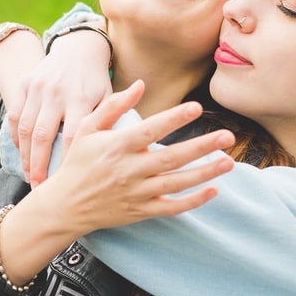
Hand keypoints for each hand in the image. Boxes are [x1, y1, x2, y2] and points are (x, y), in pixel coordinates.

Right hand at [12, 32, 112, 186]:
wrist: (77, 49)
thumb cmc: (95, 80)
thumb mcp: (108, 95)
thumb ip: (113, 120)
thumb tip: (134, 142)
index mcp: (79, 98)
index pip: (71, 136)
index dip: (67, 162)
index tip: (68, 184)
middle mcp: (55, 93)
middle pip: (43, 136)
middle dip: (39, 165)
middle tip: (40, 189)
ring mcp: (37, 89)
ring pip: (25, 128)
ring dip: (25, 156)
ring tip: (30, 178)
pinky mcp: (24, 86)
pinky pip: (15, 116)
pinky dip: (16, 138)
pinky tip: (22, 156)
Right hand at [43, 81, 235, 233]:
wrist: (66, 205)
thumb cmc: (79, 162)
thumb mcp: (87, 128)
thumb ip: (114, 105)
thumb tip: (140, 84)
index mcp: (117, 146)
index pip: (150, 131)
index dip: (174, 119)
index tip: (196, 107)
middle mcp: (129, 170)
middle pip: (171, 158)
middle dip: (202, 147)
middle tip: (228, 136)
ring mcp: (137, 193)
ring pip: (177, 184)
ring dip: (205, 173)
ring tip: (229, 162)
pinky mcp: (142, 211)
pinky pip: (172, 208)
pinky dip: (194, 202)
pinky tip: (213, 191)